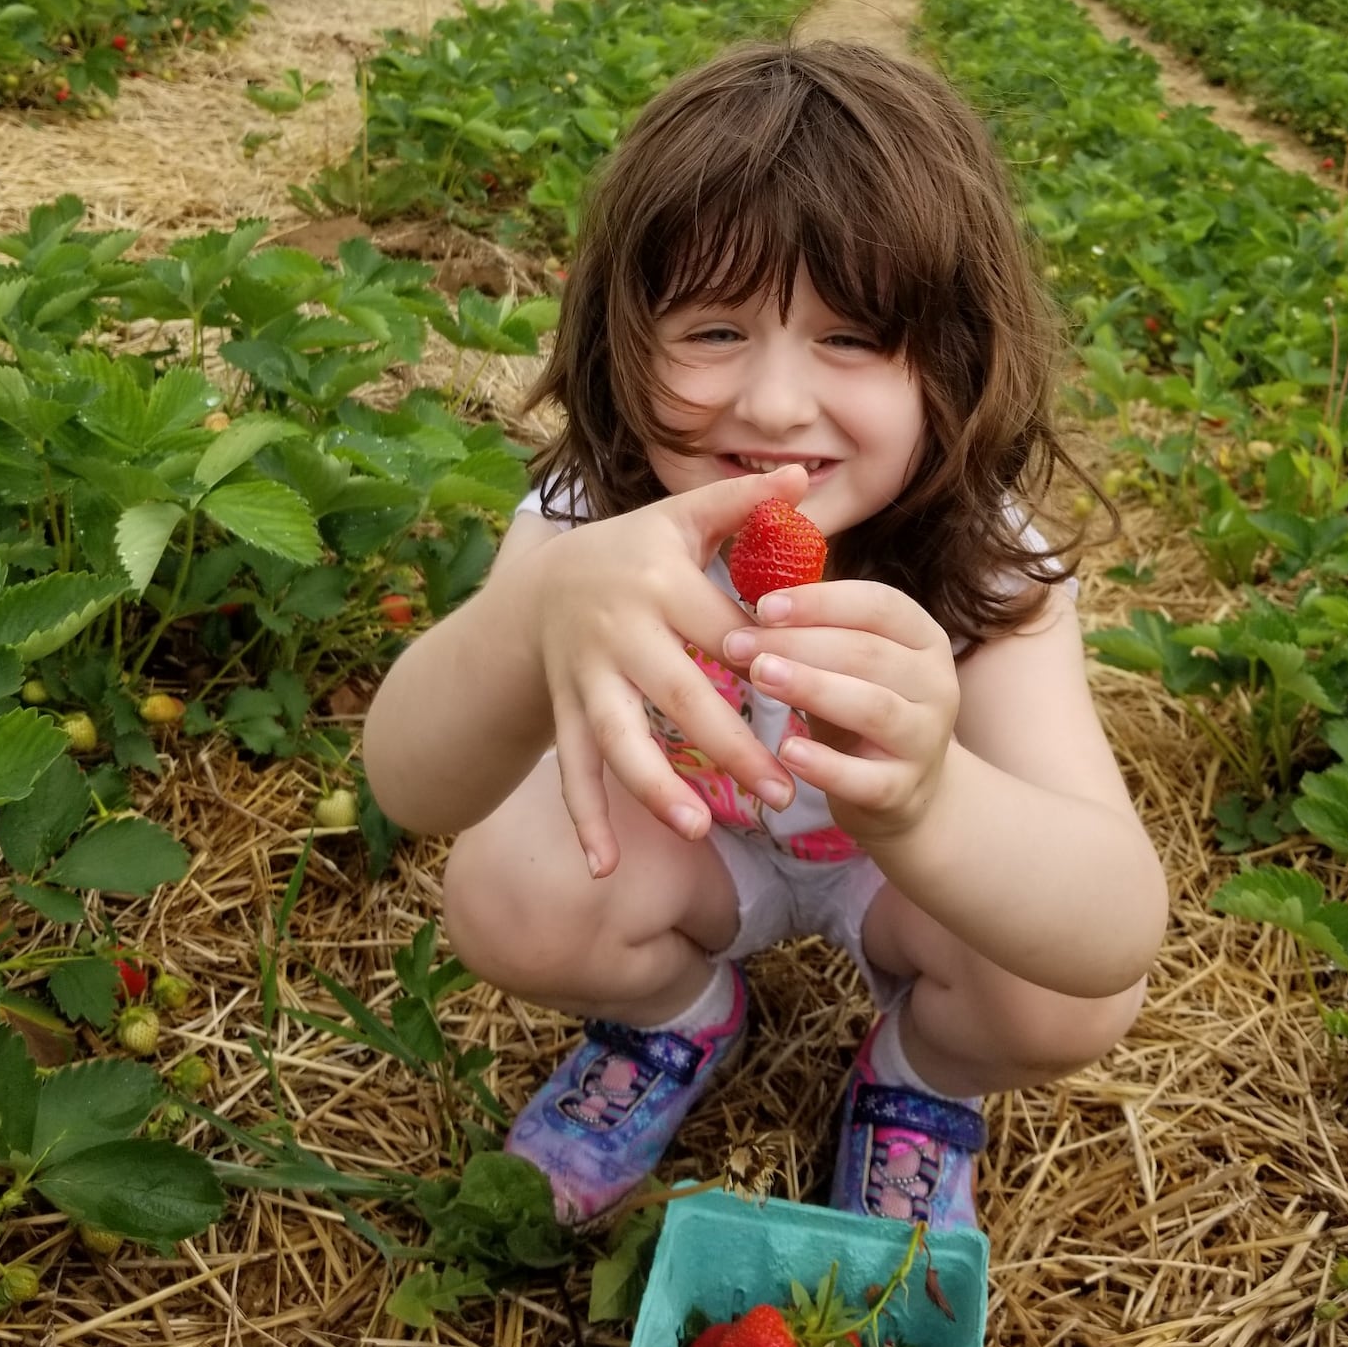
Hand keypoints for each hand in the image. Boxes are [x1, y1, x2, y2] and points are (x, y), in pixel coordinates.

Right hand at [531, 463, 812, 877]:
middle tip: (784, 791)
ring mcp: (585, 678)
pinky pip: (573, 771)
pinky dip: (583, 820)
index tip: (807, 693)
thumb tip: (804, 477)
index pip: (719, 628)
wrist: (540, 586)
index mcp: (658, 582)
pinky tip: (605, 869)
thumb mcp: (680, 519)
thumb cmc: (632, 553)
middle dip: (730, 747)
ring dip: (655, 788)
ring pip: (617, 741)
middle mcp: (619, 633)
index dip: (762, 660)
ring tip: (700, 831)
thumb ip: (742, 505)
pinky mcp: (564, 713)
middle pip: (678, 695)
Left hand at [722, 580, 959, 841]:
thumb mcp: (848, 660)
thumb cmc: (859, 703)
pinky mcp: (904, 790)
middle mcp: (936, 684)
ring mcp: (925, 739)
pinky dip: (825, 765)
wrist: (902, 787)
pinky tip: (786, 751)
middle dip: (798, 643)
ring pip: (873, 708)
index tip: (763, 606)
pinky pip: (865, 778)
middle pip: (869, 653)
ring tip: (759, 677)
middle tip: (737, 643)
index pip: (880, 605)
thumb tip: (754, 598)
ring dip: (812, 688)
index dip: (821, 602)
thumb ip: (817, 629)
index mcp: (924, 637)